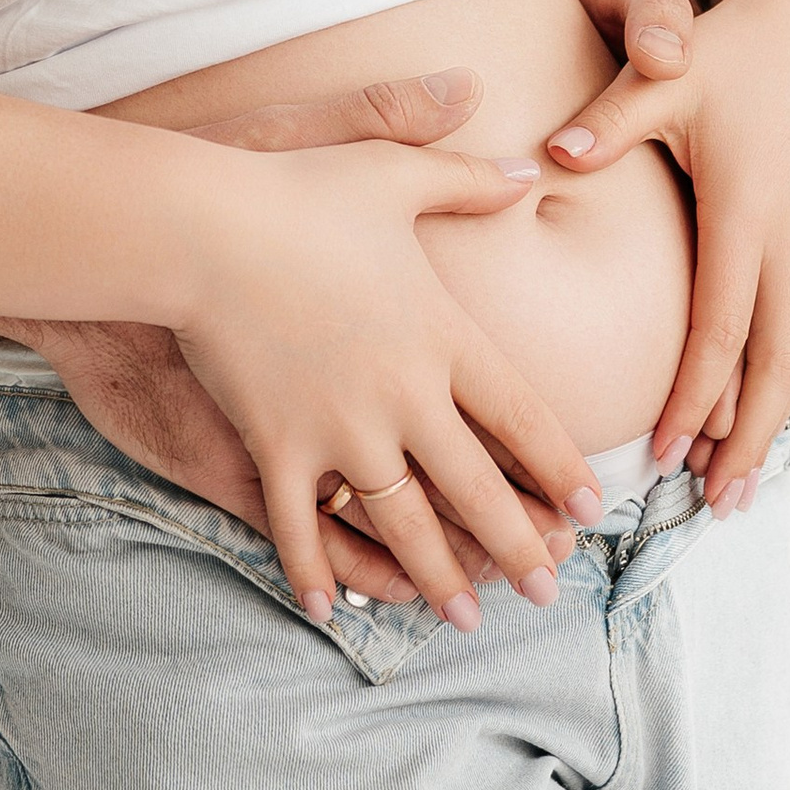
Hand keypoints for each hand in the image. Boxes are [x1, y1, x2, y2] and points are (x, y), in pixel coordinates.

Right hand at [167, 136, 602, 628]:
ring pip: (404, 524)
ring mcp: (341, 430)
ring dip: (438, 577)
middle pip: (478, 489)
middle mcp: (404, 395)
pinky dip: (317, 572)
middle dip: (516, 547)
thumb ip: (465, 177)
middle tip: (549, 590)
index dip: (559, 466)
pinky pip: (301, 527)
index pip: (522, 416)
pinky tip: (333, 611)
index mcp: (442, 335)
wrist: (201, 227)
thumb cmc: (296, 191)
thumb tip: (531, 170)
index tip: (588, 509)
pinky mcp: (276, 448)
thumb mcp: (392, 172)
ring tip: (466, 618)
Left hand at [544, 0, 789, 513]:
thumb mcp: (665, 76)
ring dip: (771, 415)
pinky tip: (762, 407)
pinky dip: (785, 373)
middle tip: (718, 503)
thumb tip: (550, 155)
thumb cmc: (725, 48)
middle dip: (746, 437)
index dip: (693, 397)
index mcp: (746, 210)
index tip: (662, 452)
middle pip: (774, 362)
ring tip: (738, 479)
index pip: (721, 328)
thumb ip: (607, 119)